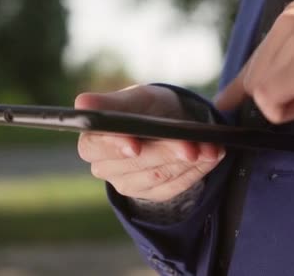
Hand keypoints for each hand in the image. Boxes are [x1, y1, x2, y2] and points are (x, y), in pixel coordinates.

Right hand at [75, 85, 224, 201]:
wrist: (169, 122)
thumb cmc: (144, 108)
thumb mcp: (131, 98)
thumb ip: (109, 103)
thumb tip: (82, 104)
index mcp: (93, 142)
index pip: (96, 147)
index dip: (115, 146)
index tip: (135, 145)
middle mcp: (106, 168)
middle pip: (136, 163)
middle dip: (166, 152)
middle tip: (191, 144)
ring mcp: (130, 184)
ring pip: (159, 175)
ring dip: (188, 161)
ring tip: (209, 147)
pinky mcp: (154, 194)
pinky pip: (177, 186)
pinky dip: (197, 170)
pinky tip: (211, 156)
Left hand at [215, 0, 293, 122]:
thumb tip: (264, 90)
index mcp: (292, 16)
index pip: (255, 57)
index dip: (240, 84)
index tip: (227, 101)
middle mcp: (286, 24)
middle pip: (255, 78)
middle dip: (281, 97)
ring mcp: (293, 41)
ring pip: (262, 93)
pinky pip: (274, 103)